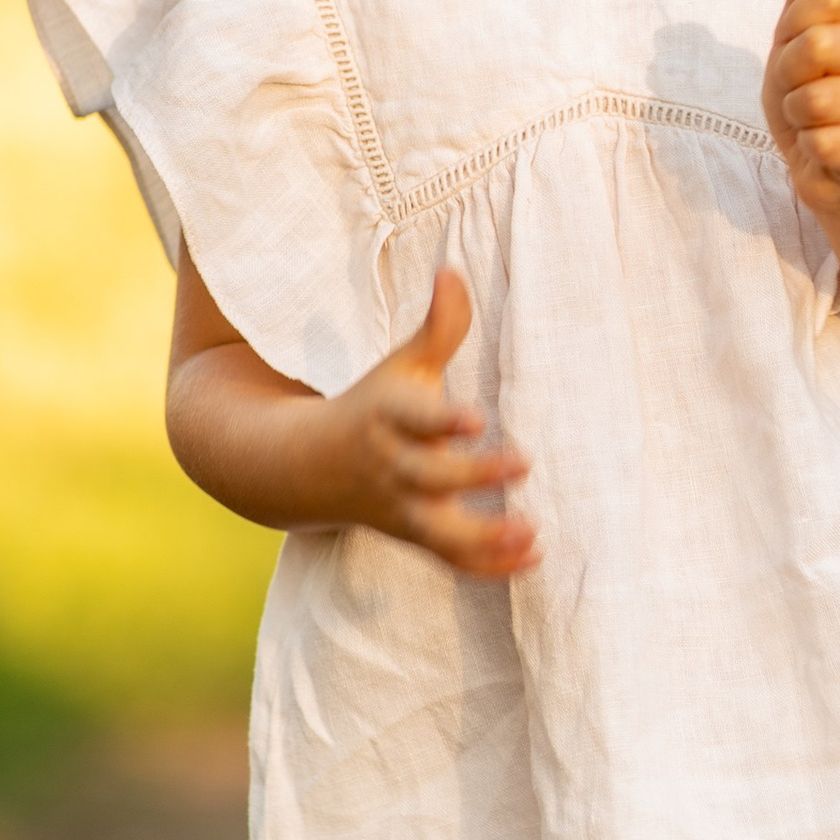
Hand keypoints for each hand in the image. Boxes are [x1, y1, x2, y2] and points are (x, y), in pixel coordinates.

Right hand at [318, 268, 533, 576]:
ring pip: (440, 532)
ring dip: (485, 538)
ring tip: (532, 533)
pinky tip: (532, 557)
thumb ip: (437, 327)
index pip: (415, 420)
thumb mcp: (400, 365)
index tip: (476, 419)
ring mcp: (402, 509)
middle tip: (525, 462)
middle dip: (476, 474)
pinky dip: (488, 567)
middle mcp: (393, 467)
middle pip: (432, 477)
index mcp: (389, 419)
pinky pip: (449, 561)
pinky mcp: (414, 537)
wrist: (306, 469)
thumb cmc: (372, 406)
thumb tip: (453, 272)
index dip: (443, 420)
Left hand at [763, 0, 839, 211]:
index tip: (793, 45)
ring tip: (813, 121)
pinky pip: (823, 142)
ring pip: (816, 100)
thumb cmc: (812, 103)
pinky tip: (826, 148)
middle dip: (788, 74)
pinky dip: (810, 147)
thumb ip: (800, 8)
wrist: (831, 168)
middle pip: (817, 43)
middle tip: (800, 90)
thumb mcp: (793, 49)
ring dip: (798, 115)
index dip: (793, 21)